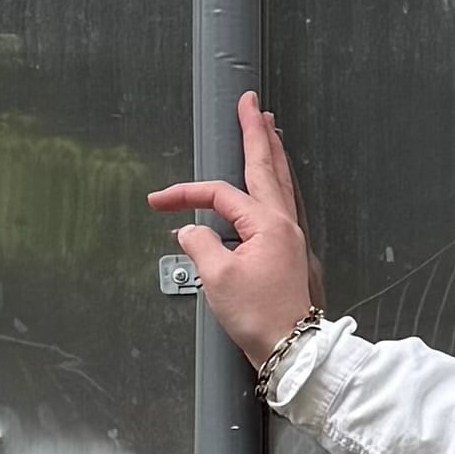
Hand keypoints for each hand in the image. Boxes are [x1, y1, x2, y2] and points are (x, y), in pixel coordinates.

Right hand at [148, 92, 318, 374]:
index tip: (159, 203)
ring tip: (269, 129)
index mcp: (267, 224)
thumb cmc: (261, 317)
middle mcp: (285, 223)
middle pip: (268, 167)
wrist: (295, 349)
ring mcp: (292, 237)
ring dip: (272, 153)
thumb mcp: (217, 279)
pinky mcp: (292, 253)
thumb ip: (199, 247)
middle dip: (257, 132)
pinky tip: (275, 183)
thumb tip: (189, 233)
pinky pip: (283, 204)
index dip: (186, 195)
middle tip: (251, 103)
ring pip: (281, 183)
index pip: (220, 194)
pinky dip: (277, 183)